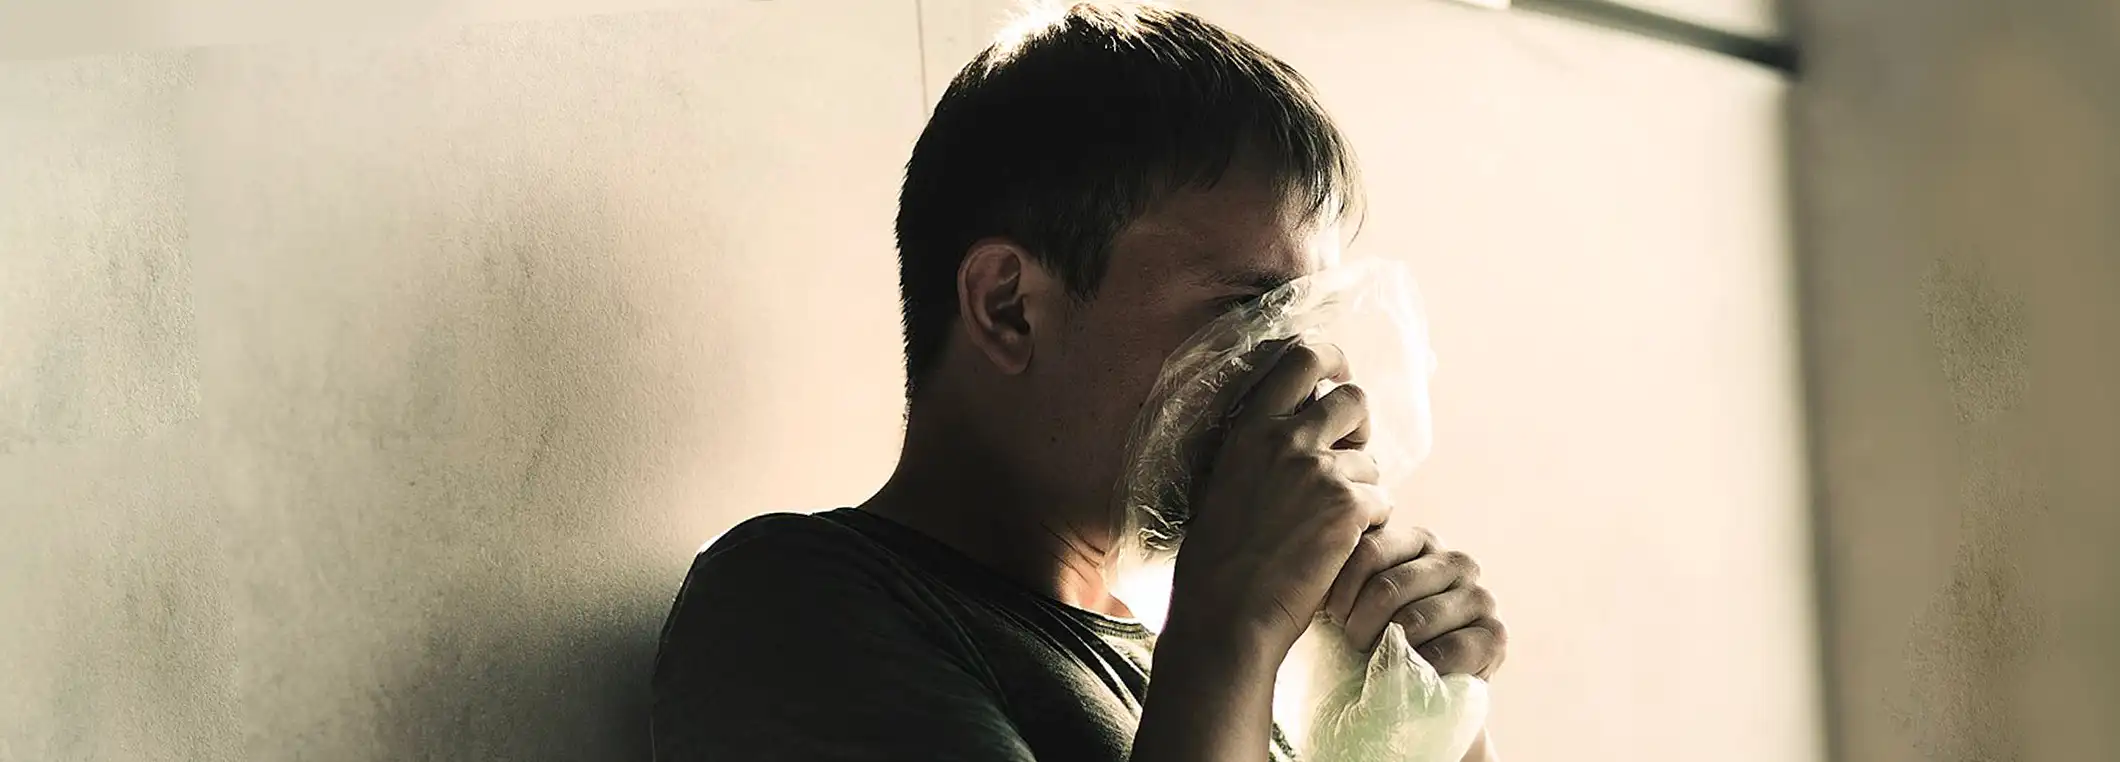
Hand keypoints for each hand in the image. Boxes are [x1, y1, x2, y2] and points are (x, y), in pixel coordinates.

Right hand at [1165, 340, 1391, 659]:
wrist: (1227, 612)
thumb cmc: (1216, 561)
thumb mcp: (1223, 484)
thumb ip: (1257, 452)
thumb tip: (1292, 433)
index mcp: (1249, 429)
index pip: (1300, 357)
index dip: (1330, 358)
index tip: (1337, 374)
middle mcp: (1286, 439)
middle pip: (1353, 397)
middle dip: (1359, 424)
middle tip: (1348, 454)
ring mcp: (1321, 471)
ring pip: (1371, 461)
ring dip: (1361, 489)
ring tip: (1330, 526)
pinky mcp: (1349, 507)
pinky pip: (1382, 502)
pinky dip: (1369, 525)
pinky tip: (1339, 549)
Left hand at [1322, 522, 1507, 679]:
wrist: (1417, 689)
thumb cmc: (1376, 636)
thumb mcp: (1358, 597)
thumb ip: (1349, 567)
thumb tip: (1330, 547)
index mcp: (1420, 541)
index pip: (1370, 551)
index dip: (1341, 590)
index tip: (1331, 616)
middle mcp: (1456, 562)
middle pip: (1389, 587)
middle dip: (1358, 625)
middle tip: (1351, 644)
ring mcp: (1480, 597)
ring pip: (1415, 620)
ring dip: (1385, 650)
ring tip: (1374, 661)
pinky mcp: (1495, 635)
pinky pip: (1449, 649)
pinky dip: (1421, 667)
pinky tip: (1408, 674)